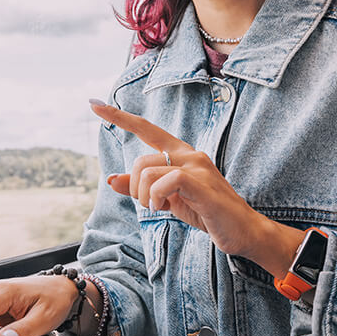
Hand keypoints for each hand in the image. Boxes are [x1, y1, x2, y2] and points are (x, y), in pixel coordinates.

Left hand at [90, 100, 302, 274]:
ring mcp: (197, 166)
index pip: (146, 128)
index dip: (120, 117)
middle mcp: (189, 153)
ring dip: (144, 196)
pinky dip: (156, 197)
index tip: (94, 105)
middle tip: (148, 204)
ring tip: (158, 207)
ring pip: (148, 171)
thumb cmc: (205, 212)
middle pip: (140, 160)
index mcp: (181, 153)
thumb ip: (142, 187)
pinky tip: (163, 207)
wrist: (242, 230)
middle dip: (134, 187)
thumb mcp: (167, 199)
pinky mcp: (202, 183)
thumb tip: (110, 179)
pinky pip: (166, 181)